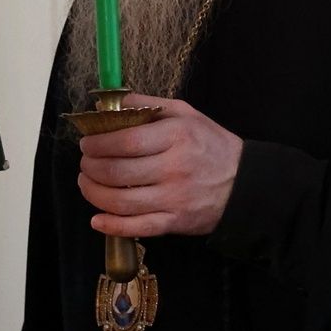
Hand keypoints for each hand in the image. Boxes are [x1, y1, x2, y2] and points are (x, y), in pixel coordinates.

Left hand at [78, 93, 242, 237]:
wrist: (245, 184)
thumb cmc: (211, 144)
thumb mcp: (185, 113)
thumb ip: (148, 105)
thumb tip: (111, 102)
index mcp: (176, 136)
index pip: (125, 141)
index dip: (98, 144)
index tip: (86, 143)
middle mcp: (174, 168)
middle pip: (117, 173)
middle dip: (90, 168)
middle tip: (85, 163)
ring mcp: (174, 199)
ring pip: (121, 202)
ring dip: (94, 194)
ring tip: (86, 183)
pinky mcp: (175, 223)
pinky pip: (137, 228)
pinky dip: (112, 226)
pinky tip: (97, 220)